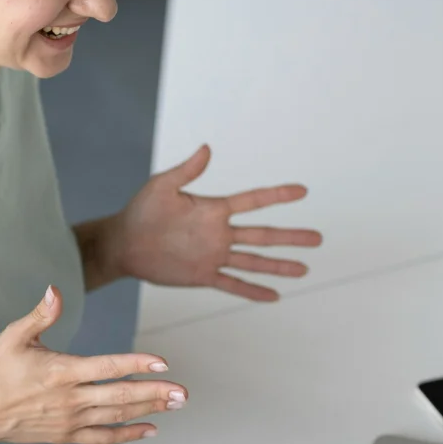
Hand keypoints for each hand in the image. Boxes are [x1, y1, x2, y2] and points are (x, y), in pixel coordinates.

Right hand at [0, 286, 186, 443]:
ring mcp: (69, 420)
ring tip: (174, 404)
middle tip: (183, 393)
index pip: (108, 367)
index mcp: (60, 371)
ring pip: (116, 416)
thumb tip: (55, 290)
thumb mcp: (13, 337)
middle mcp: (69, 399)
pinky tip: (149, 429)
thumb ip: (40, 314)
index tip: (162, 362)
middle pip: (121, 396)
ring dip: (148, 410)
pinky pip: (102, 437)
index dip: (137, 363)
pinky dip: (127, 434)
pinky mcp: (65, 435)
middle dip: (155, 393)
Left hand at [111, 144, 322, 301]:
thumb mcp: (162, 186)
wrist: (124, 243)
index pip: (252, 201)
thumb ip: (186, 171)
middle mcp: (219, 232)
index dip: (277, 196)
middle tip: (318, 238)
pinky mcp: (203, 274)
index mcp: (213, 209)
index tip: (303, 191)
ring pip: (254, 261)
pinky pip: (232, 284)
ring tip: (304, 269)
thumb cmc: (141, 211)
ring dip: (279, 266)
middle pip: (263, 235)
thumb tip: (207, 148)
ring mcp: (213, 255)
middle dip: (291, 237)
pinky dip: (252, 291)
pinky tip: (274, 295)